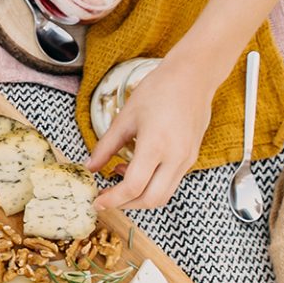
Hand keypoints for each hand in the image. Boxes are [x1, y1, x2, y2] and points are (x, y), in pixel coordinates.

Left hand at [83, 51, 220, 212]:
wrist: (193, 77)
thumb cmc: (160, 90)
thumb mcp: (126, 116)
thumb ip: (106, 146)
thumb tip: (90, 166)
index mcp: (156, 145)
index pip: (133, 187)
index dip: (113, 199)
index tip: (97, 200)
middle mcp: (176, 158)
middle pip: (151, 200)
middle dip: (126, 204)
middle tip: (106, 197)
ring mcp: (187, 160)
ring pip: (163, 195)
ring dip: (140, 196)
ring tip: (119, 177)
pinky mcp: (191, 158)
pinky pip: (171, 182)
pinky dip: (152, 185)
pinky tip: (137, 168)